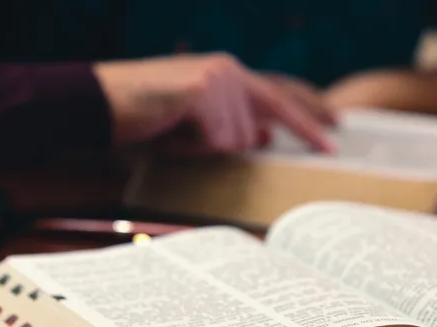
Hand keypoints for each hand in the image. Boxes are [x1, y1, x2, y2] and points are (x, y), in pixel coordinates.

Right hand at [93, 53, 334, 154]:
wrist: (100, 102)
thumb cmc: (148, 115)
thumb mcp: (199, 122)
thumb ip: (234, 125)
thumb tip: (265, 137)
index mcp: (229, 72)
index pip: (280, 94)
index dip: (309, 112)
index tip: (336, 125)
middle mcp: (229, 70)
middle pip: (263, 121)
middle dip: (264, 135)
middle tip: (293, 138)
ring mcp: (218, 79)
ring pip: (235, 139)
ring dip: (205, 146)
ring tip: (174, 131)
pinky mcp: (203, 92)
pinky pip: (214, 141)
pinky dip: (191, 147)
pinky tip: (169, 131)